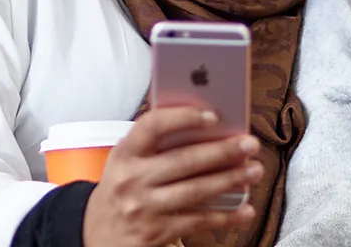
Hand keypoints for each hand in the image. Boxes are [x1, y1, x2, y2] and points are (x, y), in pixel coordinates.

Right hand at [82, 106, 262, 246]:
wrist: (96, 235)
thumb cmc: (121, 191)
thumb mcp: (126, 162)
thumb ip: (155, 145)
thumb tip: (206, 128)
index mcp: (124, 154)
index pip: (152, 127)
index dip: (183, 118)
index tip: (212, 116)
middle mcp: (131, 180)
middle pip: (184, 160)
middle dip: (223, 151)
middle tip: (249, 144)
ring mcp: (143, 208)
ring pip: (196, 190)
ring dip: (230, 180)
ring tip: (253, 171)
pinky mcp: (156, 232)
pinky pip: (198, 221)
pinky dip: (226, 216)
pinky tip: (245, 210)